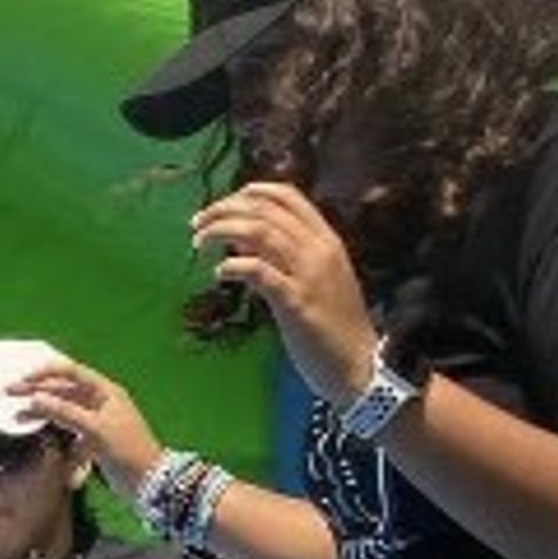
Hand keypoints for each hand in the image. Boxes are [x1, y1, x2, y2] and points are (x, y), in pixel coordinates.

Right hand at [11, 352, 162, 485]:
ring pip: (64, 411)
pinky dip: (57, 433)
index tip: (23, 379)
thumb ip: (65, 412)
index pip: (70, 372)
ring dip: (43, 413)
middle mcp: (99, 401)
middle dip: (38, 391)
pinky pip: (70, 430)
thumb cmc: (126, 450)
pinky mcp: (93, 440)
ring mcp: (96, 420)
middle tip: (9, 393)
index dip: (46, 373)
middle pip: (64, 390)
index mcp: (104, 391)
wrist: (149, 481)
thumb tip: (35, 400)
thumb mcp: (95, 429)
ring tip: (18, 417)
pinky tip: (42, 436)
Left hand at [189, 177, 376, 407]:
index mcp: (326, 240)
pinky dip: (233, 266)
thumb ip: (285, 256)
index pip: (288, 196)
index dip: (251, 192)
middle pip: (265, 210)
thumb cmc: (336, 326)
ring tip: (198, 241)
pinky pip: (258, 271)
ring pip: (259, 232)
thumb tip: (242, 239)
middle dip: (225, 209)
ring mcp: (308, 274)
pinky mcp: (295, 302)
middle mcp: (318, 249)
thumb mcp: (317, 280)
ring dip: (221, 230)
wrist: (360, 366)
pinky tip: (218, 273)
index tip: (226, 202)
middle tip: (198, 223)